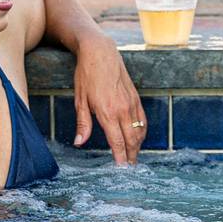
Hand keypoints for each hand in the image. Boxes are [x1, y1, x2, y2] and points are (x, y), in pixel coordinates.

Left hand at [71, 34, 145, 164]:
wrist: (100, 52)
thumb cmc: (86, 75)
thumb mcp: (80, 100)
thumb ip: (83, 124)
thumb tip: (79, 143)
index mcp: (107, 112)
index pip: (117, 141)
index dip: (120, 157)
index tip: (121, 168)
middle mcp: (123, 109)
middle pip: (131, 140)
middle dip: (131, 155)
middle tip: (129, 168)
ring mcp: (131, 103)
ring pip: (139, 131)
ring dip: (138, 146)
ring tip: (133, 156)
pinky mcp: (136, 97)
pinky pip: (143, 120)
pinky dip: (142, 132)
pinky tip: (138, 138)